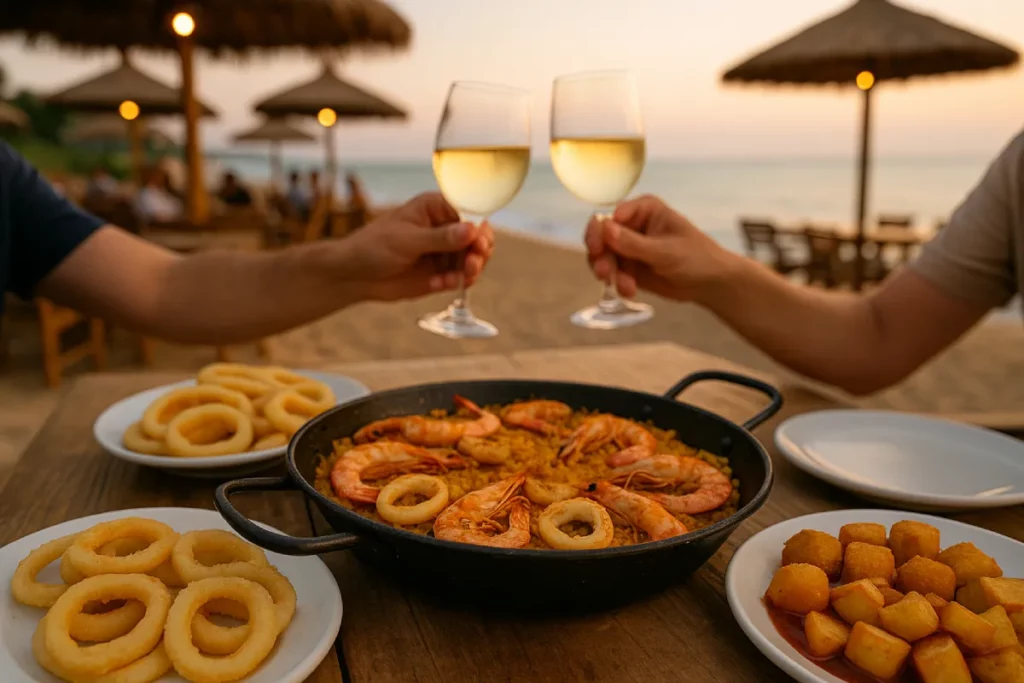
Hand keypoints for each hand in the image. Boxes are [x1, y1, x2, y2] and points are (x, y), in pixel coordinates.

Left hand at [340, 192, 493, 300]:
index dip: (479, 228)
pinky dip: (456, 283)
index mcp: (436, 208)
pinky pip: (460, 278)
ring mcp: (443, 252)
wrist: (354, 275)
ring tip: (461, 278)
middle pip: (477, 237)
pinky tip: (440, 284)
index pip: (470, 212)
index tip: (479, 243)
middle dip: (479, 251)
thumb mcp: (407, 240)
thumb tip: (472, 230)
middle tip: (472, 264)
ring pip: (473, 259)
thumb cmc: (373, 247)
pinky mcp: (441, 273)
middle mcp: (444, 228)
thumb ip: (440, 237)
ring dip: (472, 269)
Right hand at [584, 195, 737, 302]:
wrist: (710, 283)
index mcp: (643, 209)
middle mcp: (632, 225)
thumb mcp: (665, 251)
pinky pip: (613, 273)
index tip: (597, 250)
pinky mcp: (630, 267)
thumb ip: (633, 242)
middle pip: (601, 237)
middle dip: (601, 257)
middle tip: (604, 274)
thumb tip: (605, 227)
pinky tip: (630, 291)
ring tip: (625, 287)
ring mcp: (629, 247)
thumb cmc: (696, 257)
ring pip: (604, 257)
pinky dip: (618, 283)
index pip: (610, 216)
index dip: (599, 232)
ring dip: (609, 273)